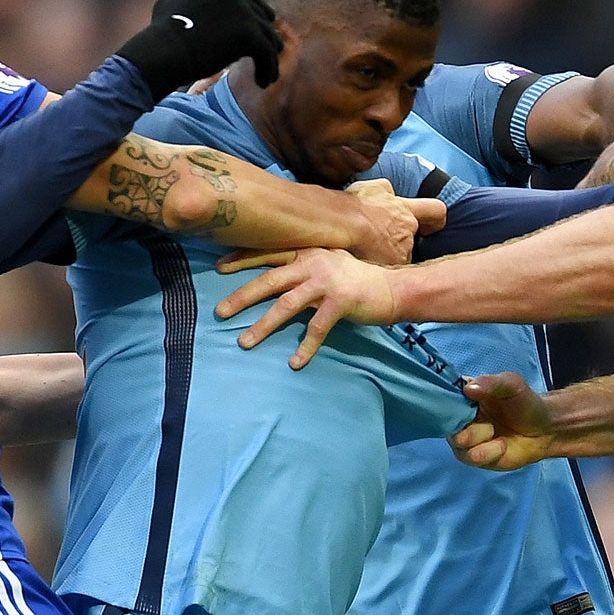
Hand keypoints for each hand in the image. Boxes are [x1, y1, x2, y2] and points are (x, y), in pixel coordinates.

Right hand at [116, 0, 281, 97]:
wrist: (161, 51)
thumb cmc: (160, 33)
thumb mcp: (170, 1)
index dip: (248, 15)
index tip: (249, 31)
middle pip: (259, 13)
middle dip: (263, 32)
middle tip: (267, 50)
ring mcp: (241, 10)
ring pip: (267, 34)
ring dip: (268, 53)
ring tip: (268, 72)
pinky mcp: (248, 33)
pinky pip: (266, 52)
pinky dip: (267, 69)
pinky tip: (262, 83)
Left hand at [213, 248, 400, 366]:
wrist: (394, 289)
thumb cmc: (358, 279)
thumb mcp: (329, 263)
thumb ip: (305, 264)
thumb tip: (276, 275)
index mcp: (308, 252)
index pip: (269, 253)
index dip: (243, 259)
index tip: (219, 266)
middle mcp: (314, 263)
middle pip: (270, 280)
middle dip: (242, 296)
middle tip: (220, 312)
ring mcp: (327, 283)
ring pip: (286, 305)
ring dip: (263, 325)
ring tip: (245, 342)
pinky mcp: (341, 303)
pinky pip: (316, 328)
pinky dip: (305, 347)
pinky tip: (294, 362)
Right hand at [344, 179, 448, 265]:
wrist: (344, 224)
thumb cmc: (354, 205)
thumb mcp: (372, 188)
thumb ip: (386, 191)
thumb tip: (390, 194)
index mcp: (405, 209)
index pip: (436, 211)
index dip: (436, 219)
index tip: (431, 225)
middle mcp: (408, 230)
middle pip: (412, 239)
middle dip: (399, 242)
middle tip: (380, 241)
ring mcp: (402, 250)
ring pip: (400, 255)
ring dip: (387, 254)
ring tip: (366, 251)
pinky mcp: (393, 267)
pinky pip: (390, 269)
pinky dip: (379, 266)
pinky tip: (365, 261)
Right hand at [449, 372, 558, 469]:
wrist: (543, 431)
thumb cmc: (525, 403)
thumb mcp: (512, 385)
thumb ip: (491, 383)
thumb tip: (467, 388)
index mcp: (463, 395)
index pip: (442, 395)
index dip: (445, 400)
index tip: (460, 403)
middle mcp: (459, 416)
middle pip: (446, 422)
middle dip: (467, 423)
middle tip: (487, 421)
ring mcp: (464, 438)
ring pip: (458, 441)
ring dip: (480, 437)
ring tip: (495, 431)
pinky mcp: (473, 457)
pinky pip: (471, 457)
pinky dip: (490, 451)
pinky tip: (502, 445)